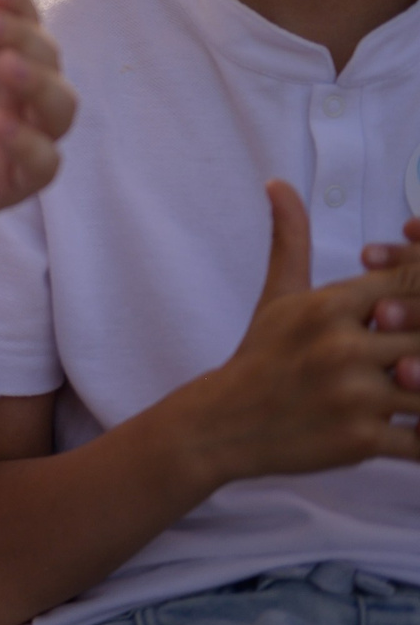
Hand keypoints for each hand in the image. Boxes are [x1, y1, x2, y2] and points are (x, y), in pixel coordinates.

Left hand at [0, 0, 75, 238]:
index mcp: (3, 54)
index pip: (27, 21)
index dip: (17, 1)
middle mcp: (24, 91)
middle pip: (48, 58)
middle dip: (22, 37)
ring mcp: (28, 134)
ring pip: (60, 107)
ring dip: (37, 83)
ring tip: (3, 66)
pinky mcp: (19, 178)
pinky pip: (43, 162)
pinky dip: (27, 142)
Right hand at [175, 184, 419, 484]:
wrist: (224, 422)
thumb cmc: (261, 355)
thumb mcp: (278, 295)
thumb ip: (291, 239)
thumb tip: (279, 185)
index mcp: (329, 306)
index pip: (412, 281)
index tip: (414, 310)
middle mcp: (342, 347)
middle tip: (416, 348)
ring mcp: (354, 396)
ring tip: (419, 381)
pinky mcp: (362, 440)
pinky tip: (417, 425)